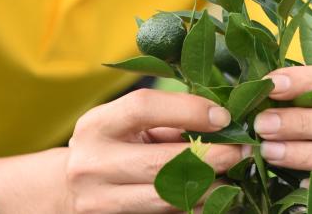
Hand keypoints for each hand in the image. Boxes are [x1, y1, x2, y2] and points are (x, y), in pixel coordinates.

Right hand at [64, 89, 242, 212]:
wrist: (68, 189)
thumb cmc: (112, 144)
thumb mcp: (127, 124)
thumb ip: (166, 119)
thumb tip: (222, 119)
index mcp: (97, 124)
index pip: (143, 107)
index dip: (188, 110)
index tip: (223, 116)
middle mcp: (92, 163)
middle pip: (160, 162)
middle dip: (211, 157)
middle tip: (243, 151)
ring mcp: (100, 201)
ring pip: (166, 198)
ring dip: (209, 188)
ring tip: (234, 175)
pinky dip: (197, 208)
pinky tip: (216, 197)